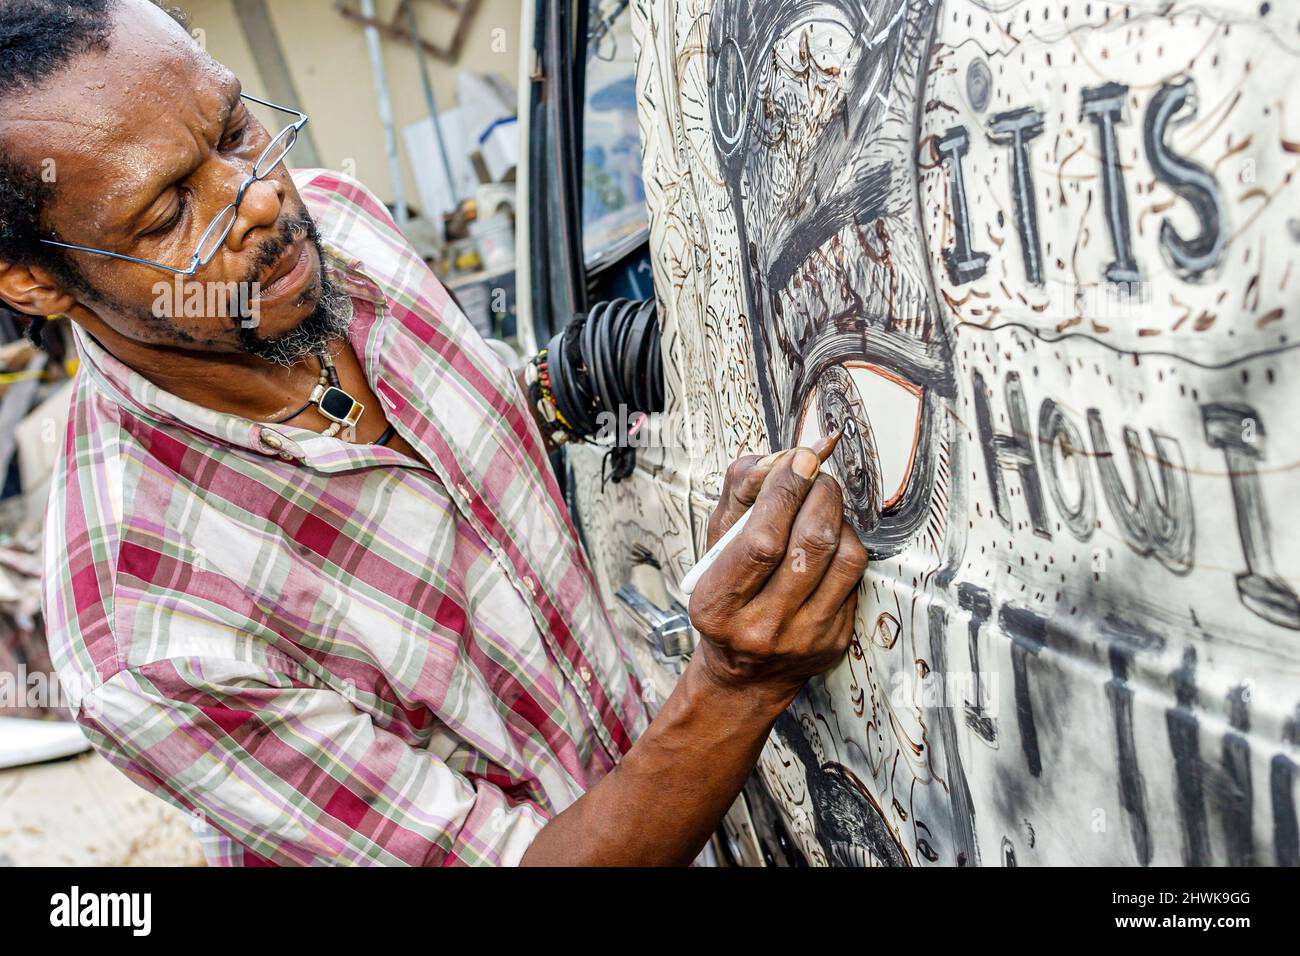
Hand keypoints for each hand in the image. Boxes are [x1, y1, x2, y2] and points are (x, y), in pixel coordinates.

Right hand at [688, 438, 867, 709]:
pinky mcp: (835, 640)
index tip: (800, 458)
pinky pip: (855, 578)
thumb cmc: (726, 599)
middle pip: (810, 544)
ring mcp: (804, 638)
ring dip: (838, 517)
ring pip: (844, 557)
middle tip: (815, 475)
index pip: (762, 540)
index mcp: (719, 605)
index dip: (786, 491)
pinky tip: (829, 541)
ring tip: (821, 506)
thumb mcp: (714, 547)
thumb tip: (778, 458)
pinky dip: (846, 546)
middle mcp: (762, 628)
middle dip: (820, 493)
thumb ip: (738, 496)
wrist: (744, 673)